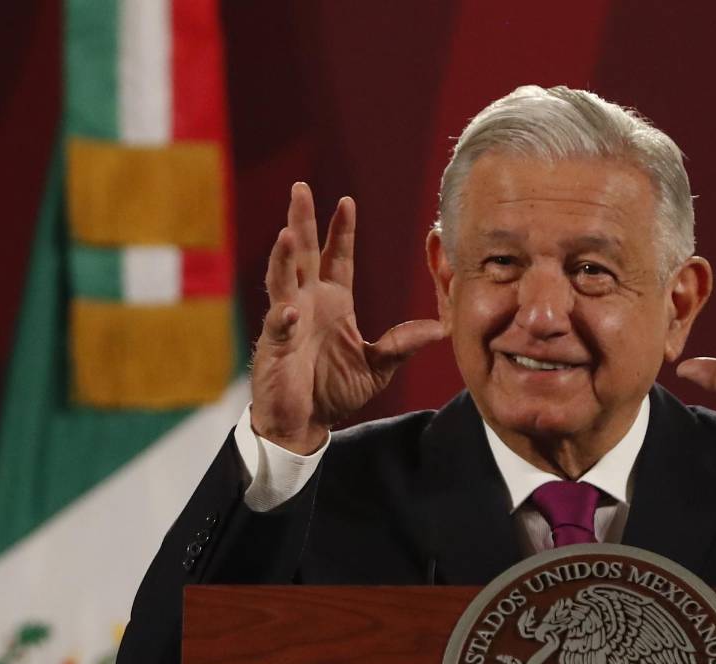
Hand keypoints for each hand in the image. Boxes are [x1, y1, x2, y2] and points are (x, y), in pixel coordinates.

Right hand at [250, 183, 444, 453]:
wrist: (305, 422)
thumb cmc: (334, 391)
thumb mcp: (378, 365)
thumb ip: (403, 343)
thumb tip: (442, 328)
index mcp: (333, 302)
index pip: (336, 257)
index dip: (340, 230)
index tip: (347, 201)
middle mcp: (306, 303)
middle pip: (302, 253)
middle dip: (301, 221)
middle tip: (301, 189)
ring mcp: (287, 322)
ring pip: (281, 280)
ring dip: (283, 257)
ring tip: (287, 233)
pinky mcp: (274, 348)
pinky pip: (277, 328)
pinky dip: (282, 319)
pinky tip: (288, 311)